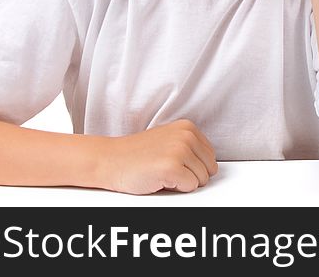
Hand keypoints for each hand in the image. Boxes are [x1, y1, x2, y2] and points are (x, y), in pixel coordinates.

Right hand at [98, 119, 217, 194]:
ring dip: (183, 183)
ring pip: (201, 179)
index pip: (210, 156)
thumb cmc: (136, 155)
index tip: (176, 164)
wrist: (108, 160)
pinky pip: (190, 187)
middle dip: (192, 175)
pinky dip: (177, 189)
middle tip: (168, 171)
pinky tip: (159, 179)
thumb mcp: (168, 140)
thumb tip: (210, 165)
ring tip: (162, 173)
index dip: (195, 167)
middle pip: (209, 168)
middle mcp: (186, 136)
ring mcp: (180, 151)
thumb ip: (189, 146)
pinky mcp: (172, 167)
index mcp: (188, 128)